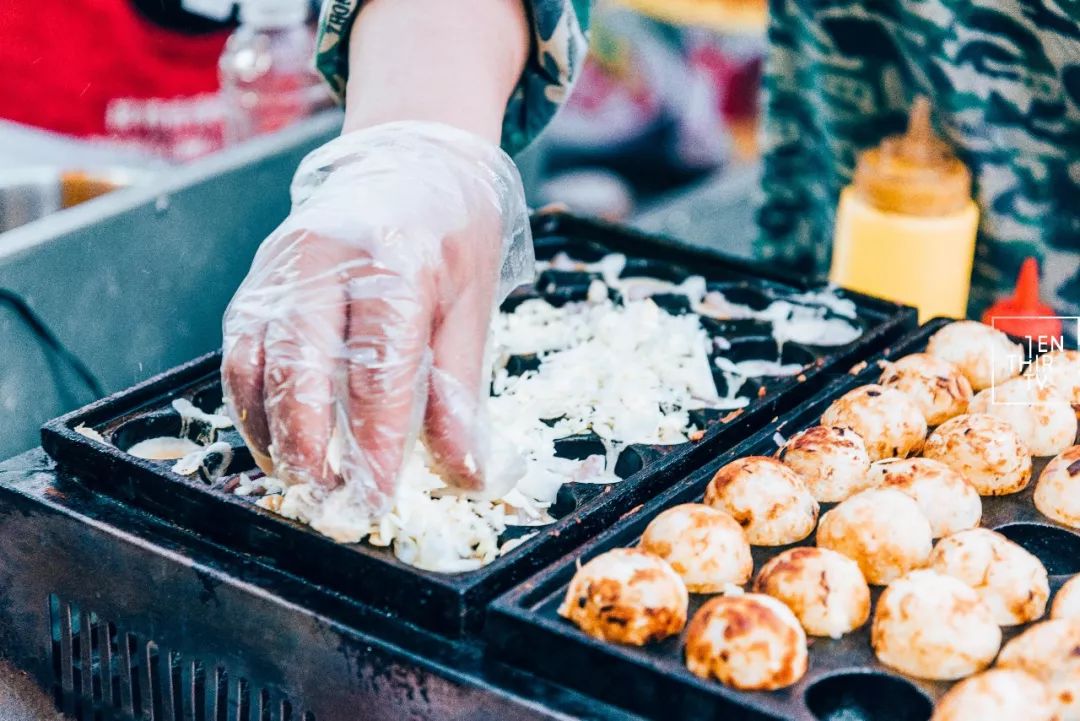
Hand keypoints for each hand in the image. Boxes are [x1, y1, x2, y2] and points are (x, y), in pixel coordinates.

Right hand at [221, 121, 532, 514]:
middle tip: (331, 499)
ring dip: (272, 431)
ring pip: (255, 360)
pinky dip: (251, 402)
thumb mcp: (474, 305)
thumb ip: (460, 392)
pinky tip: (278, 440)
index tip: (377, 495)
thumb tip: (465, 473)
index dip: (374, 441)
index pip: (377, 366)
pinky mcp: (259, 278)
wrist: (412, 160)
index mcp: (395, 260)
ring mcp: (282, 264)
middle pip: (299, 365)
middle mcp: (326, 258)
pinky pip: (240, 349)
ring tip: (302, 480)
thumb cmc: (454, 233)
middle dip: (310, 445)